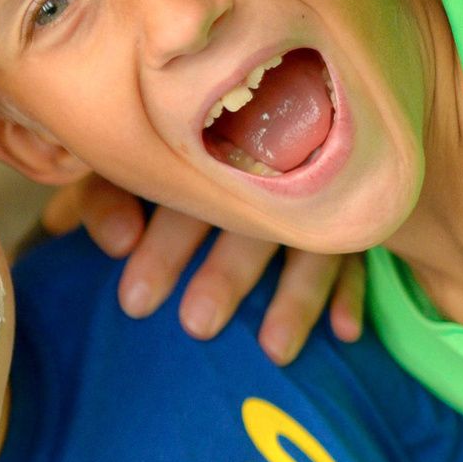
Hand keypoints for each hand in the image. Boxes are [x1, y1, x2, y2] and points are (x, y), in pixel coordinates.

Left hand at [42, 175, 361, 363]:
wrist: (248, 110)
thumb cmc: (166, 161)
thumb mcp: (125, 170)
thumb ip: (102, 200)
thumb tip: (103, 237)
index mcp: (207, 149)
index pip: (186, 193)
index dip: (162, 246)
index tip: (134, 303)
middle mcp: (268, 165)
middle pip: (253, 219)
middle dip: (226, 273)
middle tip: (197, 325)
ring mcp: (314, 190)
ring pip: (312, 241)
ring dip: (296, 296)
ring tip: (273, 351)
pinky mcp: (349, 212)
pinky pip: (360, 252)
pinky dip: (351, 291)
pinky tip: (346, 333)